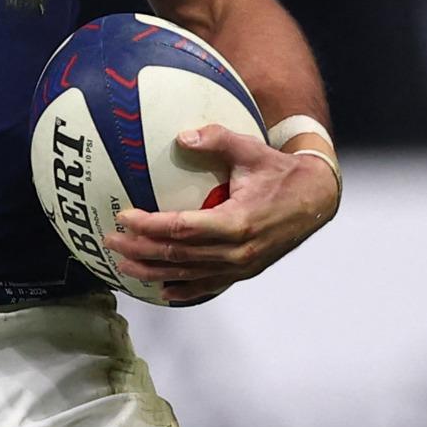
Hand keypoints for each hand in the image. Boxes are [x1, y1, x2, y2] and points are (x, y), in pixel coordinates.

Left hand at [99, 124, 339, 304]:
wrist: (316, 200)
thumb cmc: (279, 171)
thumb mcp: (250, 149)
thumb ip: (217, 139)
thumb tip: (182, 136)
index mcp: (236, 222)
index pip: (181, 229)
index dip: (149, 225)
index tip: (123, 216)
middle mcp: (237, 251)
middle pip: (177, 256)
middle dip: (140, 249)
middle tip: (111, 240)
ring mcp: (241, 267)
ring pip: (188, 275)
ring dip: (152, 271)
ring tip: (123, 265)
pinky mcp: (245, 272)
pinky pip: (208, 286)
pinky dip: (183, 289)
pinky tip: (162, 289)